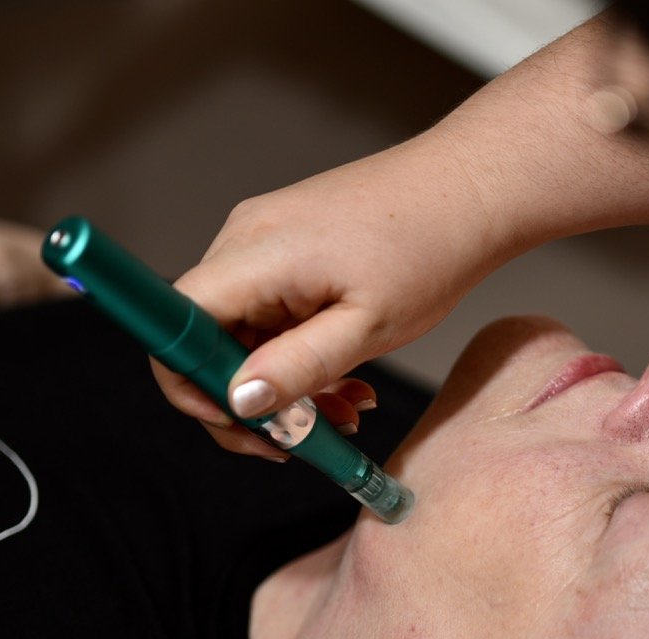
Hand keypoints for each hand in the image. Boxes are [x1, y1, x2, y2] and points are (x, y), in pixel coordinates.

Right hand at [156, 137, 495, 458]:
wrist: (469, 190)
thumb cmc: (430, 248)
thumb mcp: (368, 327)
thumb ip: (298, 367)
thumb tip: (238, 402)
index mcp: (257, 252)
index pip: (178, 325)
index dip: (191, 384)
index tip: (241, 424)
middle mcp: (246, 237)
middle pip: (208, 336)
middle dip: (252, 398)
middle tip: (304, 438)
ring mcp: (265, 236)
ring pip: (244, 330)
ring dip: (284, 381)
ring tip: (344, 409)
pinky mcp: (287, 243)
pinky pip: (270, 311)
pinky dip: (298, 351)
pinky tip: (345, 375)